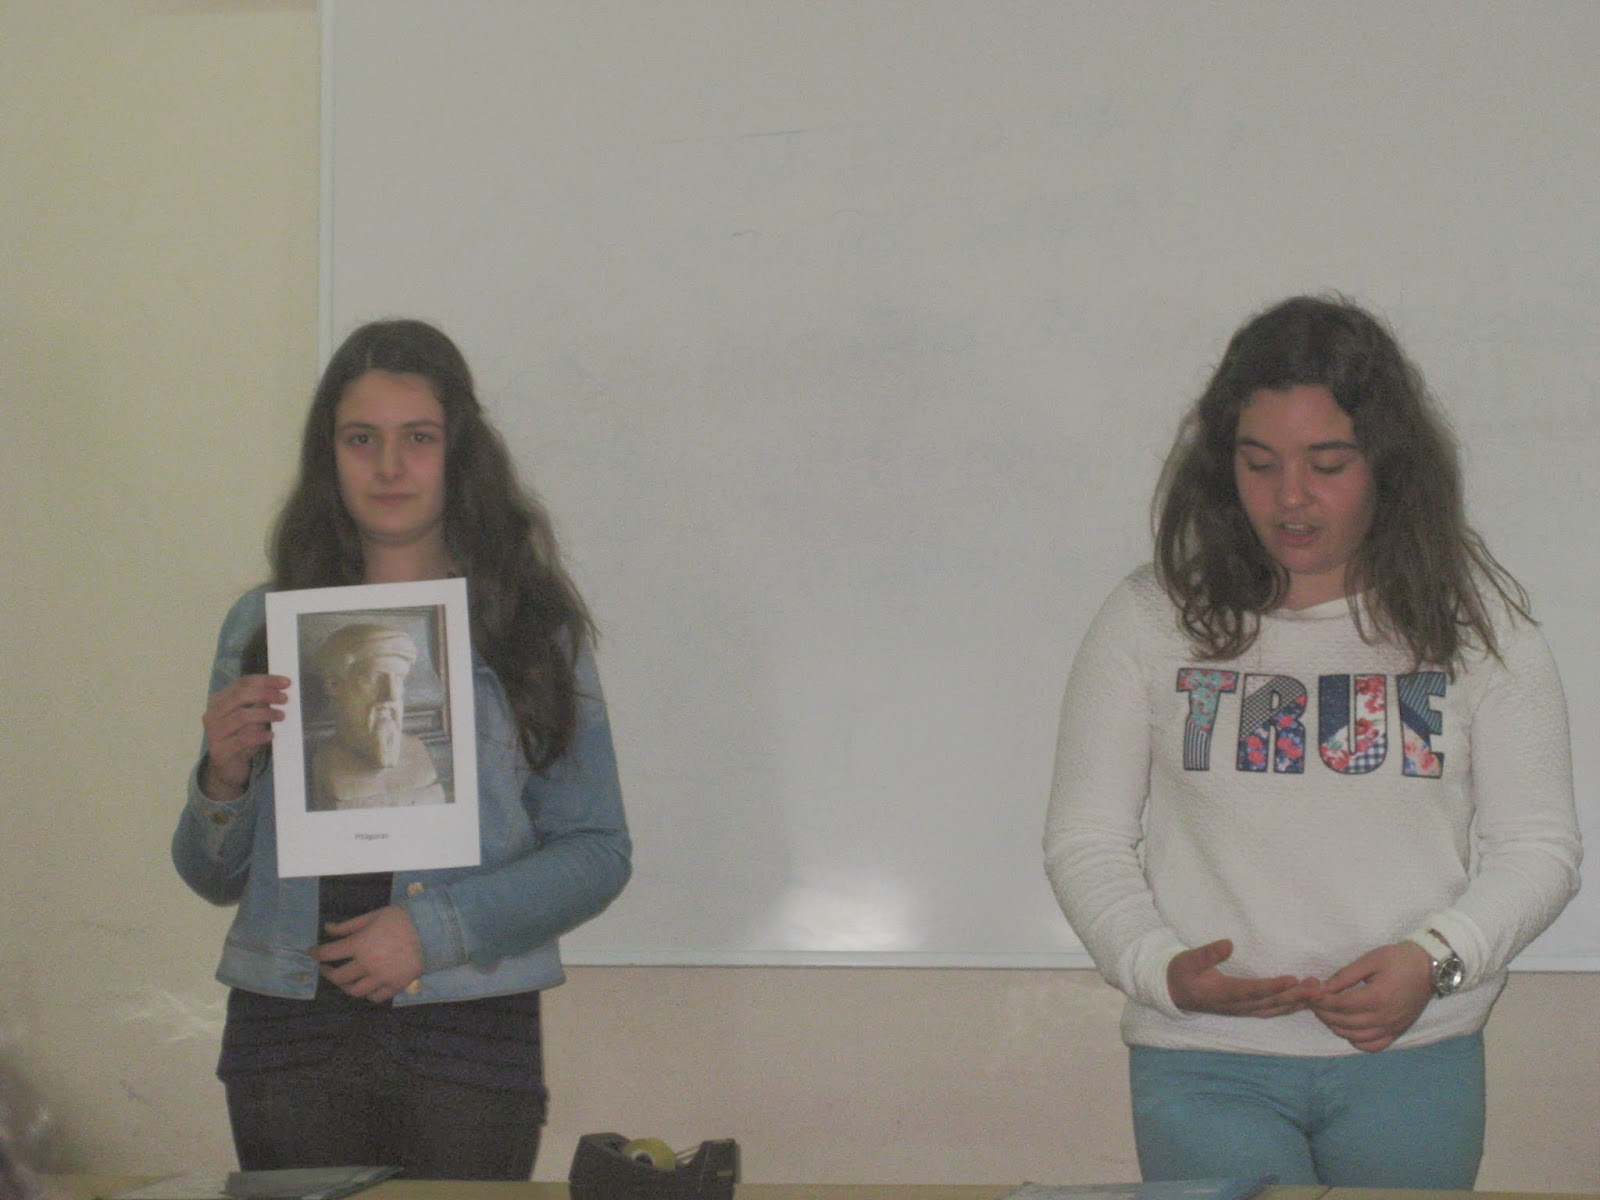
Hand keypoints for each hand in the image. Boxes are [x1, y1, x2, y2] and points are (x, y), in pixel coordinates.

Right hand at [200, 674, 290, 800]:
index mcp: (219, 701)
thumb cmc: (241, 738)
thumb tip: (279, 690)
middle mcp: (212, 714)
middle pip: (240, 696)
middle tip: (285, 699)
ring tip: (281, 716)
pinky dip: (259, 735)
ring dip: (265, 714)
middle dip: (266, 694)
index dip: (265, 680)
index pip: (242, 683)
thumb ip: (259, 703)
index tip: (286, 682)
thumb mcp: (250, 718)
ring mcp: (214, 732)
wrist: (227, 768)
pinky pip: (242, 739)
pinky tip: (271, 735)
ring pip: (241, 717)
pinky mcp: (220, 750)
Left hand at [313, 906, 423, 1002]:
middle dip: (328, 973)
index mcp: (359, 945)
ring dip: (345, 987)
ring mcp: (380, 978)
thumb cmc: (400, 919)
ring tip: (345, 980)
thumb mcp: (372, 916)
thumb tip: (327, 928)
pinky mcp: (395, 986)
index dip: (316, 953)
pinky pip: (375, 997)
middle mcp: (366, 965)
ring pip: (354, 992)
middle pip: (338, 978)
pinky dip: (368, 994)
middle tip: (327, 968)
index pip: (329, 953)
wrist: (431, 930)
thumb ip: (348, 925)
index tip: (313, 953)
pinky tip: (367, 986)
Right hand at [1167, 939, 1321, 1017]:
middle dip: (1296, 996)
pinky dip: (1292, 1006)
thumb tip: (1228, 943)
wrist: (1175, 994)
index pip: (1252, 990)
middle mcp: (1237, 1006)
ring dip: (1298, 1001)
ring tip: (1319, 991)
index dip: (1272, 986)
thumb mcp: (1187, 960)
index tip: (1293, 979)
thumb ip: (1207, 954)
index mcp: (1222, 993)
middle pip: (1271, 1003)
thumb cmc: (1182, 974)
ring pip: (1276, 1008)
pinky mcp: (1249, 1009)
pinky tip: (1306, 1000)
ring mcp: (1244, 1009)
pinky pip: (1274, 1010)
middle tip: (1319, 987)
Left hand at [1309, 941, 1433, 1051]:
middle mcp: (1384, 1018)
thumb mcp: (1369, 960)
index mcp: (1377, 998)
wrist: (1430, 968)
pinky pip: (1373, 1046)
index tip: (1309, 993)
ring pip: (1354, 1037)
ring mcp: (1392, 1028)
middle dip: (1323, 1013)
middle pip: (1344, 1023)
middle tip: (1313, 1001)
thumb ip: (1344, 976)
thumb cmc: (1399, 959)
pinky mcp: (1397, 1032)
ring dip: (1336, 1027)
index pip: (1340, 1005)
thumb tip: (1322, 987)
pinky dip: (1356, 1041)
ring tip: (1326, 1012)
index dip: (1321, 1000)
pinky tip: (1348, 1028)